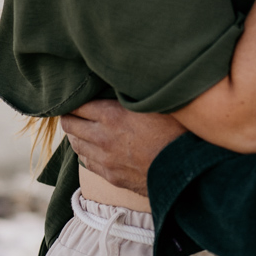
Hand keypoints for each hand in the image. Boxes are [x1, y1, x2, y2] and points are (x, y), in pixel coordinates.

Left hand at [58, 100, 186, 196]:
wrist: (185, 170)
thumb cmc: (176, 131)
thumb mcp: (156, 103)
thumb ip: (134, 93)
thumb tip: (125, 79)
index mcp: (111, 115)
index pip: (77, 105)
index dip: (75, 99)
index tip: (78, 95)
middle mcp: (102, 138)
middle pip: (70, 125)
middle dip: (70, 116)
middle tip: (75, 111)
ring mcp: (104, 159)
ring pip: (76, 145)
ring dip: (77, 135)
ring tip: (83, 128)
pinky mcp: (111, 176)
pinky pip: (87, 162)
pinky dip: (87, 153)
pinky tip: (94, 148)